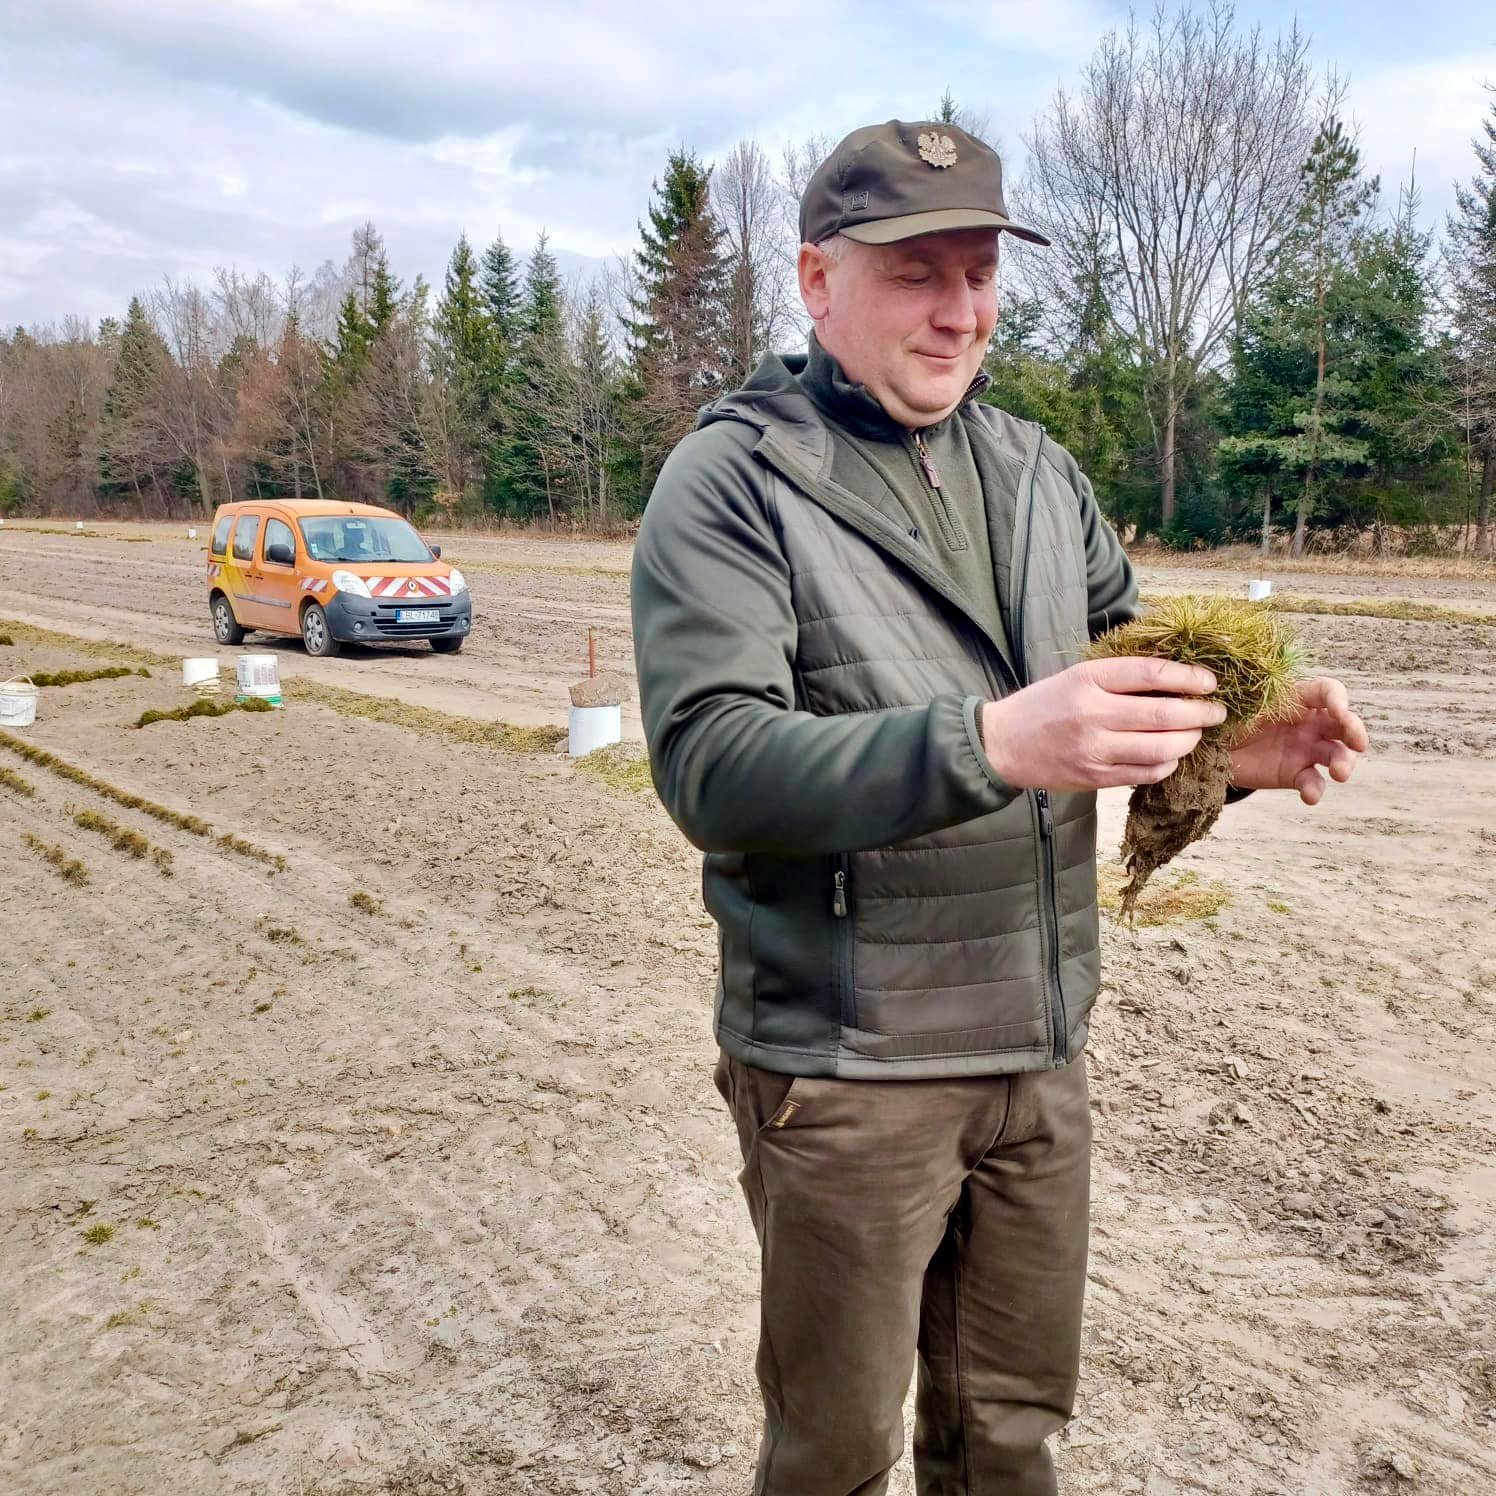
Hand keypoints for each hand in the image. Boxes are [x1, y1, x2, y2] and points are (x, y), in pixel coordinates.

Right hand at [980, 657, 1225, 791]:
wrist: (1003, 744)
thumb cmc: (1044, 705)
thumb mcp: (1076, 676)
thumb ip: (1119, 676)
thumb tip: (1175, 677)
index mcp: (1088, 680)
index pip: (1151, 673)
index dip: (1188, 677)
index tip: (1209, 682)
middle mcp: (1093, 714)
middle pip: (1165, 714)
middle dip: (1200, 713)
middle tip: (1215, 711)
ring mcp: (1095, 750)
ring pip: (1162, 748)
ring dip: (1188, 740)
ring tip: (1194, 733)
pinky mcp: (1095, 777)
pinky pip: (1146, 773)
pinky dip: (1167, 764)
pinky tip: (1169, 754)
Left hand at [1227, 676, 1367, 804]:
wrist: (1215, 747)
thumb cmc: (1230, 716)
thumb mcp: (1240, 702)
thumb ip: (1252, 695)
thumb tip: (1250, 686)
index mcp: (1298, 698)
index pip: (1328, 692)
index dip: (1338, 698)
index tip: (1339, 710)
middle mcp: (1310, 723)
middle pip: (1344, 724)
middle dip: (1355, 732)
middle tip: (1358, 743)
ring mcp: (1306, 749)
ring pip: (1337, 755)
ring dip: (1344, 764)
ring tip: (1340, 773)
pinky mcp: (1296, 774)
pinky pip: (1313, 782)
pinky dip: (1315, 790)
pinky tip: (1310, 796)